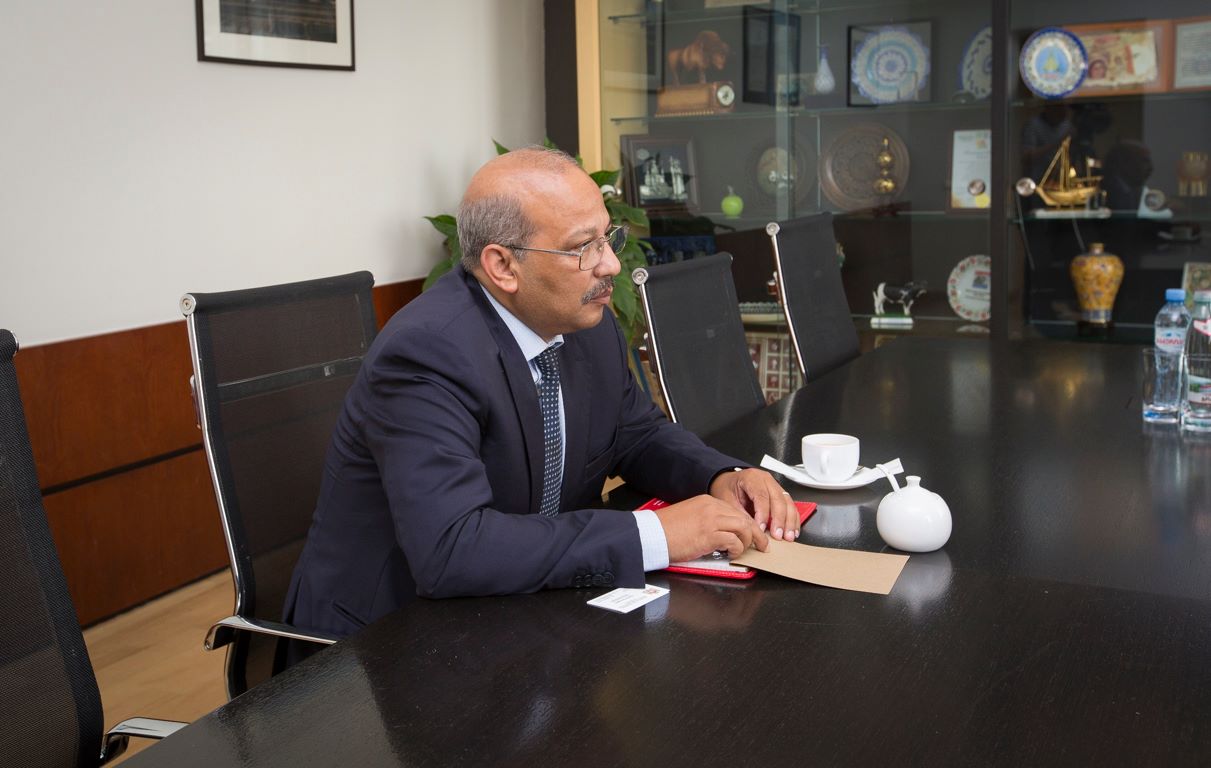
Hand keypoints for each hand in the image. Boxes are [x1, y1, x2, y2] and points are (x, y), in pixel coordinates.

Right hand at [654, 495, 768, 561]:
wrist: (651, 534)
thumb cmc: (665, 530)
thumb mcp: (689, 517)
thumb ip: (707, 520)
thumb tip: (722, 534)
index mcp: (706, 501)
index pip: (735, 511)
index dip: (747, 524)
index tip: (752, 533)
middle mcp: (711, 507)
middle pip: (743, 518)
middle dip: (756, 533)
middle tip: (762, 544)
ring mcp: (711, 520)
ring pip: (743, 527)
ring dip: (748, 541)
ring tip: (745, 550)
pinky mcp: (709, 535)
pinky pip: (734, 541)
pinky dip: (737, 549)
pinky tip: (732, 554)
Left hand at [709, 468, 798, 541]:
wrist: (729, 482)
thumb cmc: (728, 489)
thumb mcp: (727, 500)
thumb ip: (740, 513)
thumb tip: (752, 529)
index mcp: (751, 477)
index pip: (761, 496)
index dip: (763, 514)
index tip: (762, 529)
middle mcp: (766, 479)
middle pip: (778, 499)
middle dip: (780, 520)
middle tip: (778, 535)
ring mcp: (775, 485)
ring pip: (788, 502)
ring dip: (789, 521)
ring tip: (788, 536)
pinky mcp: (780, 493)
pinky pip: (791, 505)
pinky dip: (793, 519)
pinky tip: (793, 530)